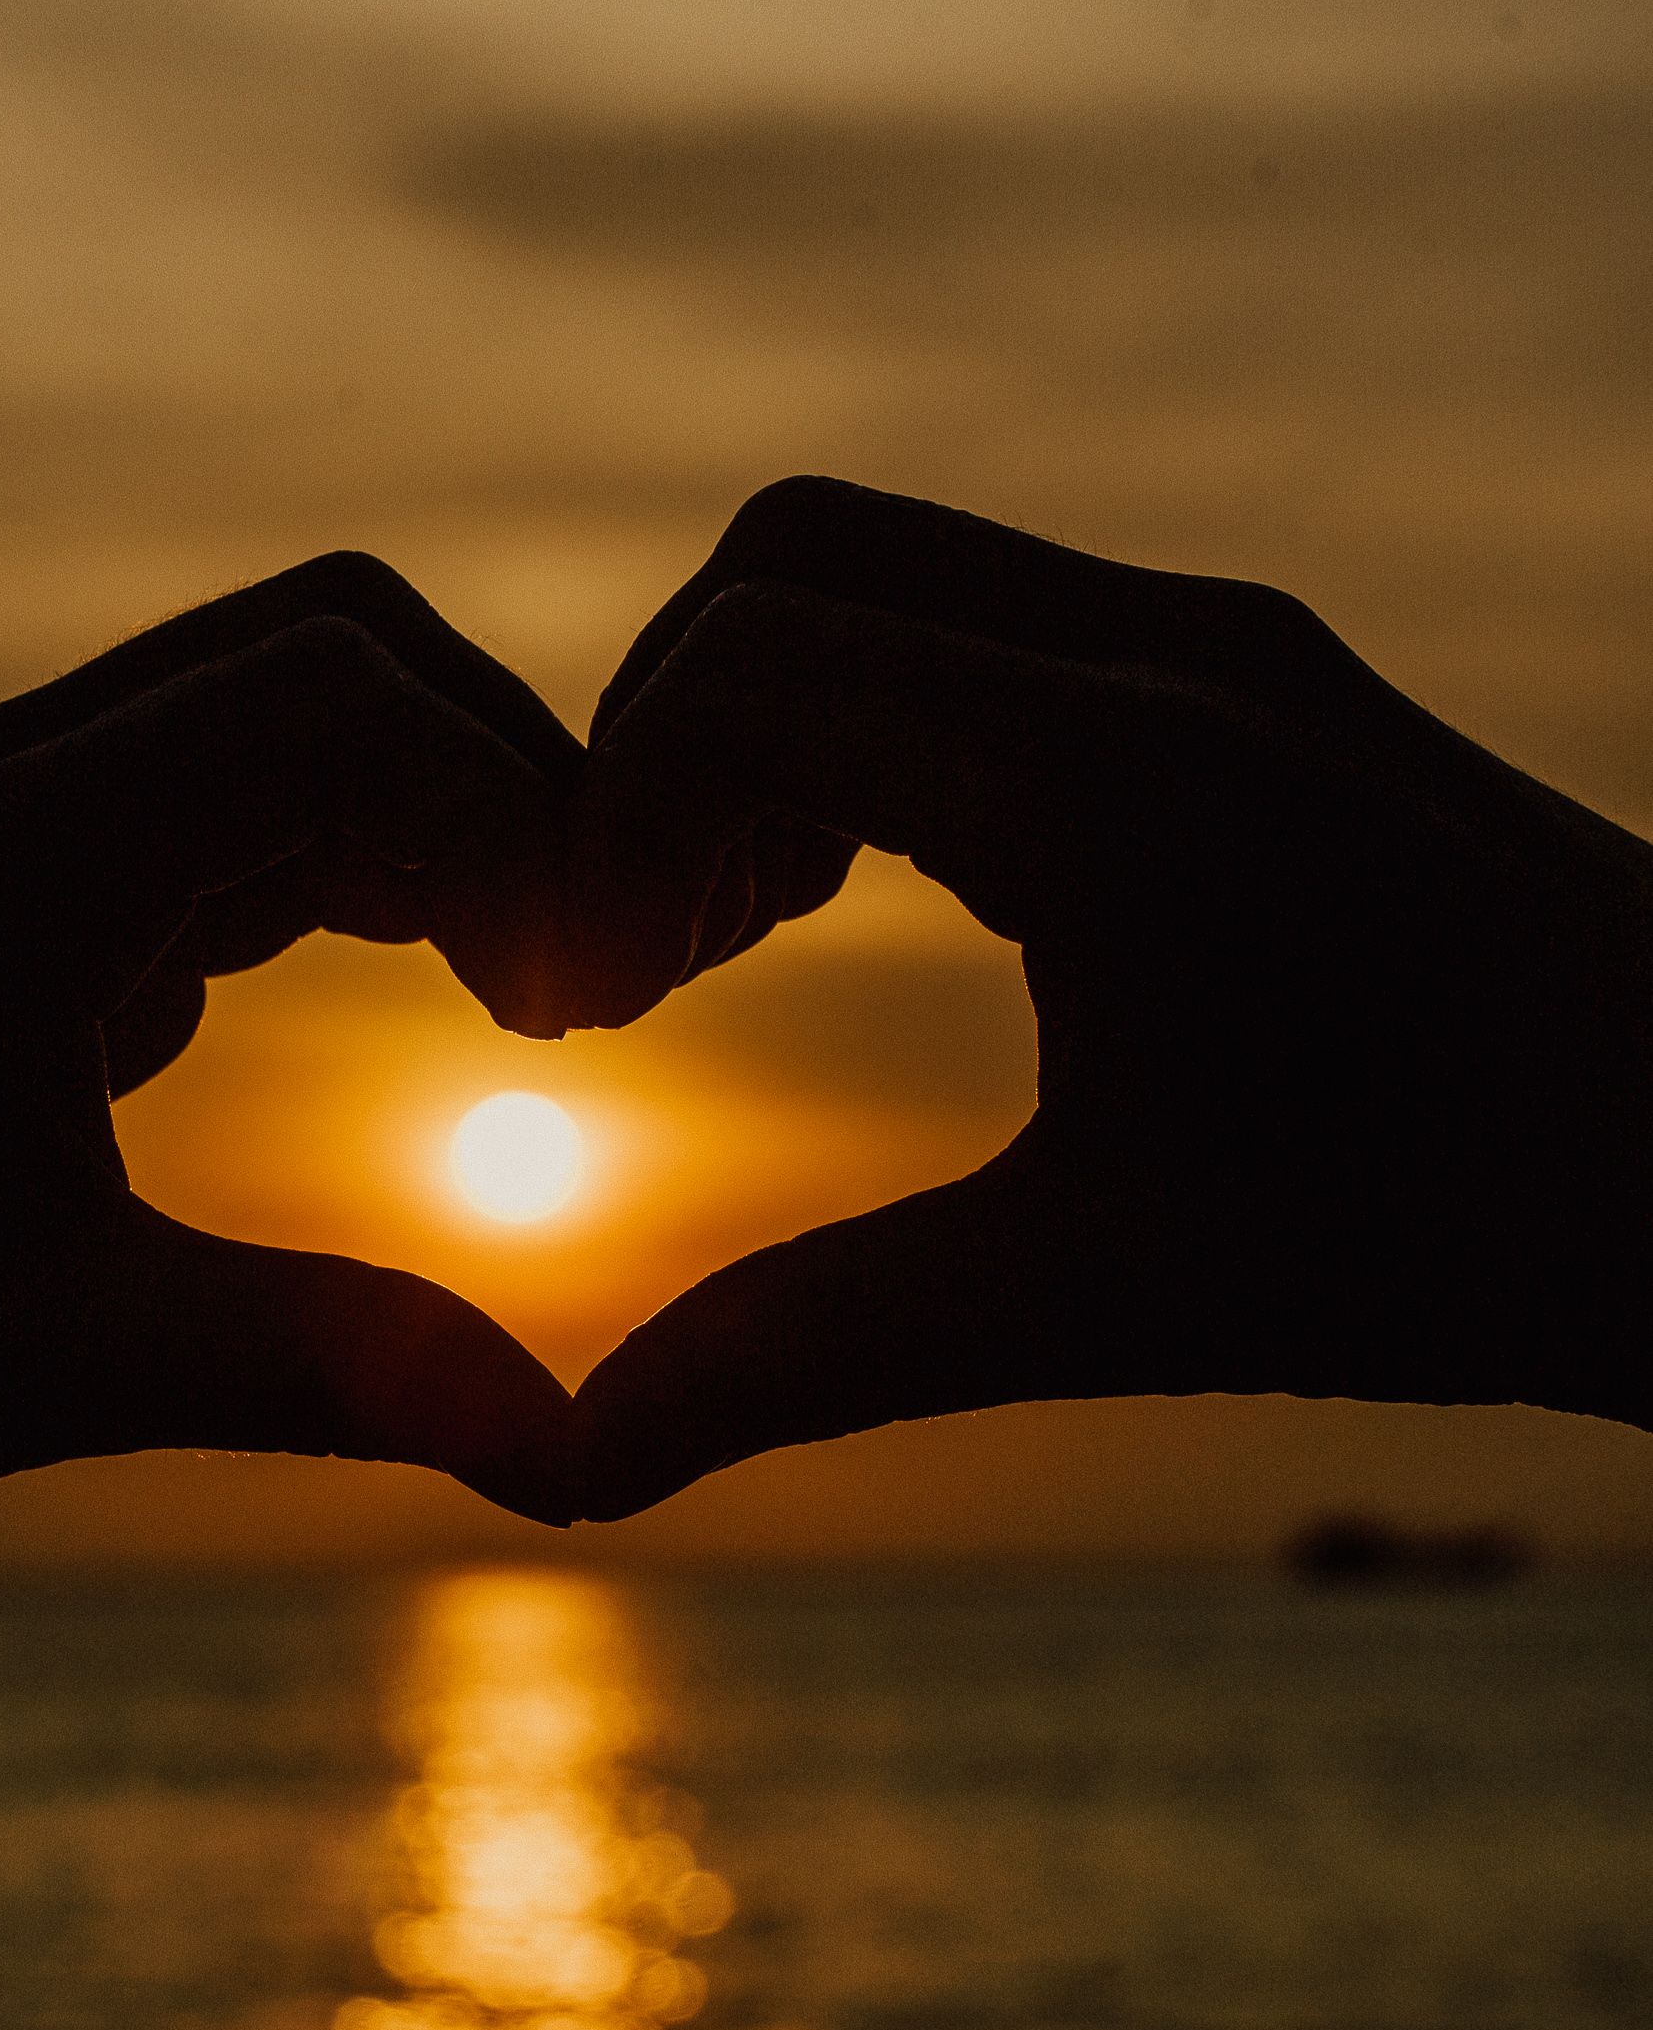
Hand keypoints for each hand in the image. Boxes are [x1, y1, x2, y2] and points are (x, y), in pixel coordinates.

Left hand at [0, 554, 585, 1548]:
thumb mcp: (71, 1363)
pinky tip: (393, 1008)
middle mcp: (1, 793)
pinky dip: (337, 870)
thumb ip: (332, 1365)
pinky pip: (211, 807)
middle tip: (579, 984)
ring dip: (420, 825)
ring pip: (273, 722)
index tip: (580, 1000)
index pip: (334, 692)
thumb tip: (574, 1447)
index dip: (507, 805)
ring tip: (524, 1004)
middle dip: (491, 784)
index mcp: (13, 856)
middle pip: (326, 654)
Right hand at [564, 478, 1652, 1513]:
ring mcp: (1231, 644)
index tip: (593, 1014)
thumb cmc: (1458, 1235)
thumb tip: (571, 1469)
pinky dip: (899, 718)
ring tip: (752, 939)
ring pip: (904, 573)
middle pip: (793, 561)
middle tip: (652, 963)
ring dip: (783, 723)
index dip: (604, 824)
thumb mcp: (1103, 1298)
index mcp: (1104, 768)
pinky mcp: (1274, 678)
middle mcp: (1165, 648)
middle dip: (668, 741)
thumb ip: (814, 1353)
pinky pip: (1010, 617)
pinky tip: (911, 901)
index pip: (736, 670)